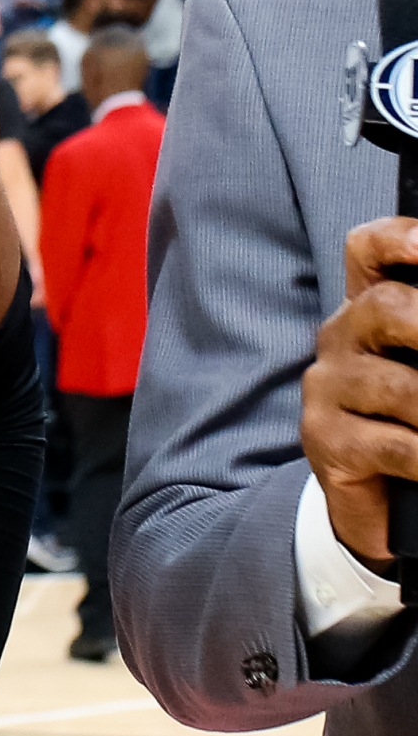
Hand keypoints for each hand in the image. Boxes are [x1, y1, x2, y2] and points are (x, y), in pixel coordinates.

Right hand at [302, 217, 417, 567]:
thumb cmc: (410, 418)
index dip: (398, 239)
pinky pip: (394, 445)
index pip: (368, 252)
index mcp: (368, 311)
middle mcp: (341, 339)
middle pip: (384, 308)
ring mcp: (328, 389)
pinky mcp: (327, 440)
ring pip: (398, 386)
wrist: (373, 496)